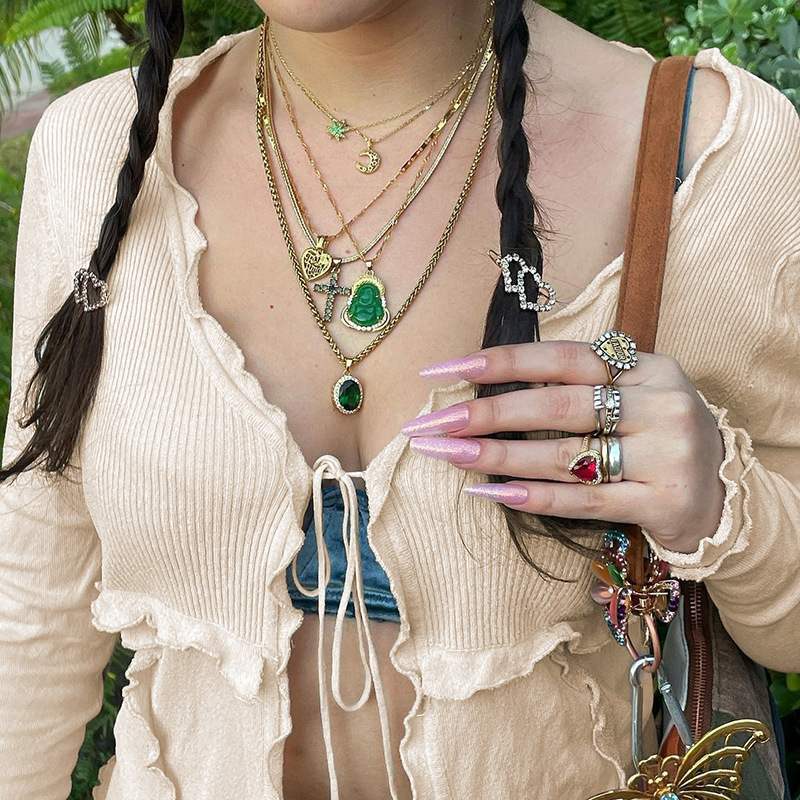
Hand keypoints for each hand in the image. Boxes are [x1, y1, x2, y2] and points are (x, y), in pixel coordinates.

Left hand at [401, 341, 725, 553]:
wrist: (724, 493)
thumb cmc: (658, 436)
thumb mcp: (633, 393)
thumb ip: (578, 385)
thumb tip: (489, 385)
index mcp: (646, 367)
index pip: (561, 358)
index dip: (500, 362)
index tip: (444, 369)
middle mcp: (659, 404)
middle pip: (556, 406)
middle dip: (485, 413)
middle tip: (432, 423)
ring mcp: (666, 456)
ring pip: (564, 455)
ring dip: (497, 455)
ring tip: (448, 455)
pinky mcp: (663, 503)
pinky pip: (585, 500)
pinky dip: (534, 496)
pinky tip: (492, 492)